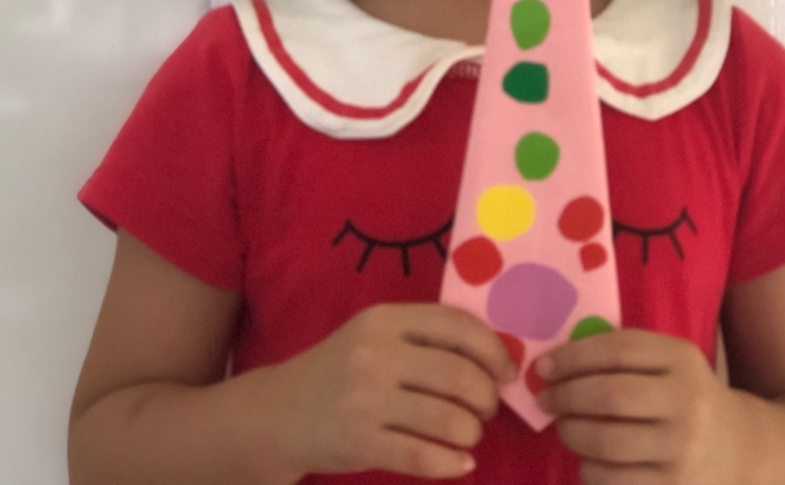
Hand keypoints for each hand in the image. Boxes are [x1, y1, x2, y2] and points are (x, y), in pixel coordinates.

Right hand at [260, 302, 518, 479]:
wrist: (277, 413)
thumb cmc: (341, 373)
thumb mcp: (374, 339)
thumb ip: (423, 340)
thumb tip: (495, 358)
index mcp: (385, 320)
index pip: (456, 325)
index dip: (493, 350)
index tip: (507, 372)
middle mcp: (375, 354)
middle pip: (459, 375)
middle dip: (486, 398)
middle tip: (485, 410)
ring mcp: (365, 399)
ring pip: (448, 420)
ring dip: (471, 433)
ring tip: (467, 435)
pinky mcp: (360, 441)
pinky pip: (423, 456)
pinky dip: (451, 463)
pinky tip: (459, 464)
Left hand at [534, 328, 747, 484]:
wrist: (742, 449)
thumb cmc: (686, 397)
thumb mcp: (668, 363)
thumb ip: (620, 356)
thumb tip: (553, 364)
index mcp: (682, 360)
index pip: (617, 350)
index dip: (572, 357)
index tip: (544, 367)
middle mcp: (686, 402)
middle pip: (609, 396)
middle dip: (565, 397)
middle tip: (546, 400)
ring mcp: (682, 449)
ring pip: (606, 442)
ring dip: (571, 433)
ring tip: (565, 428)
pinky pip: (613, 480)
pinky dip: (589, 469)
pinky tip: (589, 460)